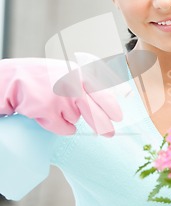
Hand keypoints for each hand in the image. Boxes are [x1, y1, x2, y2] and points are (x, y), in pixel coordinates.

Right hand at [0, 55, 123, 135]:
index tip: (121, 113)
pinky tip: (49, 115)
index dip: (114, 102)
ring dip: (69, 117)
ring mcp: (61, 97)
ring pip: (77, 119)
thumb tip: (120, 94)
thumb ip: (89, 83)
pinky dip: (60, 126)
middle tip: (110, 133)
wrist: (14, 79)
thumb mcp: (68, 72)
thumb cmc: (44, 77)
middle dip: (104, 125)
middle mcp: (73, 83)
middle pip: (95, 111)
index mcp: (79, 72)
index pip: (103, 88)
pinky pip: (65, 128)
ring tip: (55, 105)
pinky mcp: (49, 110)